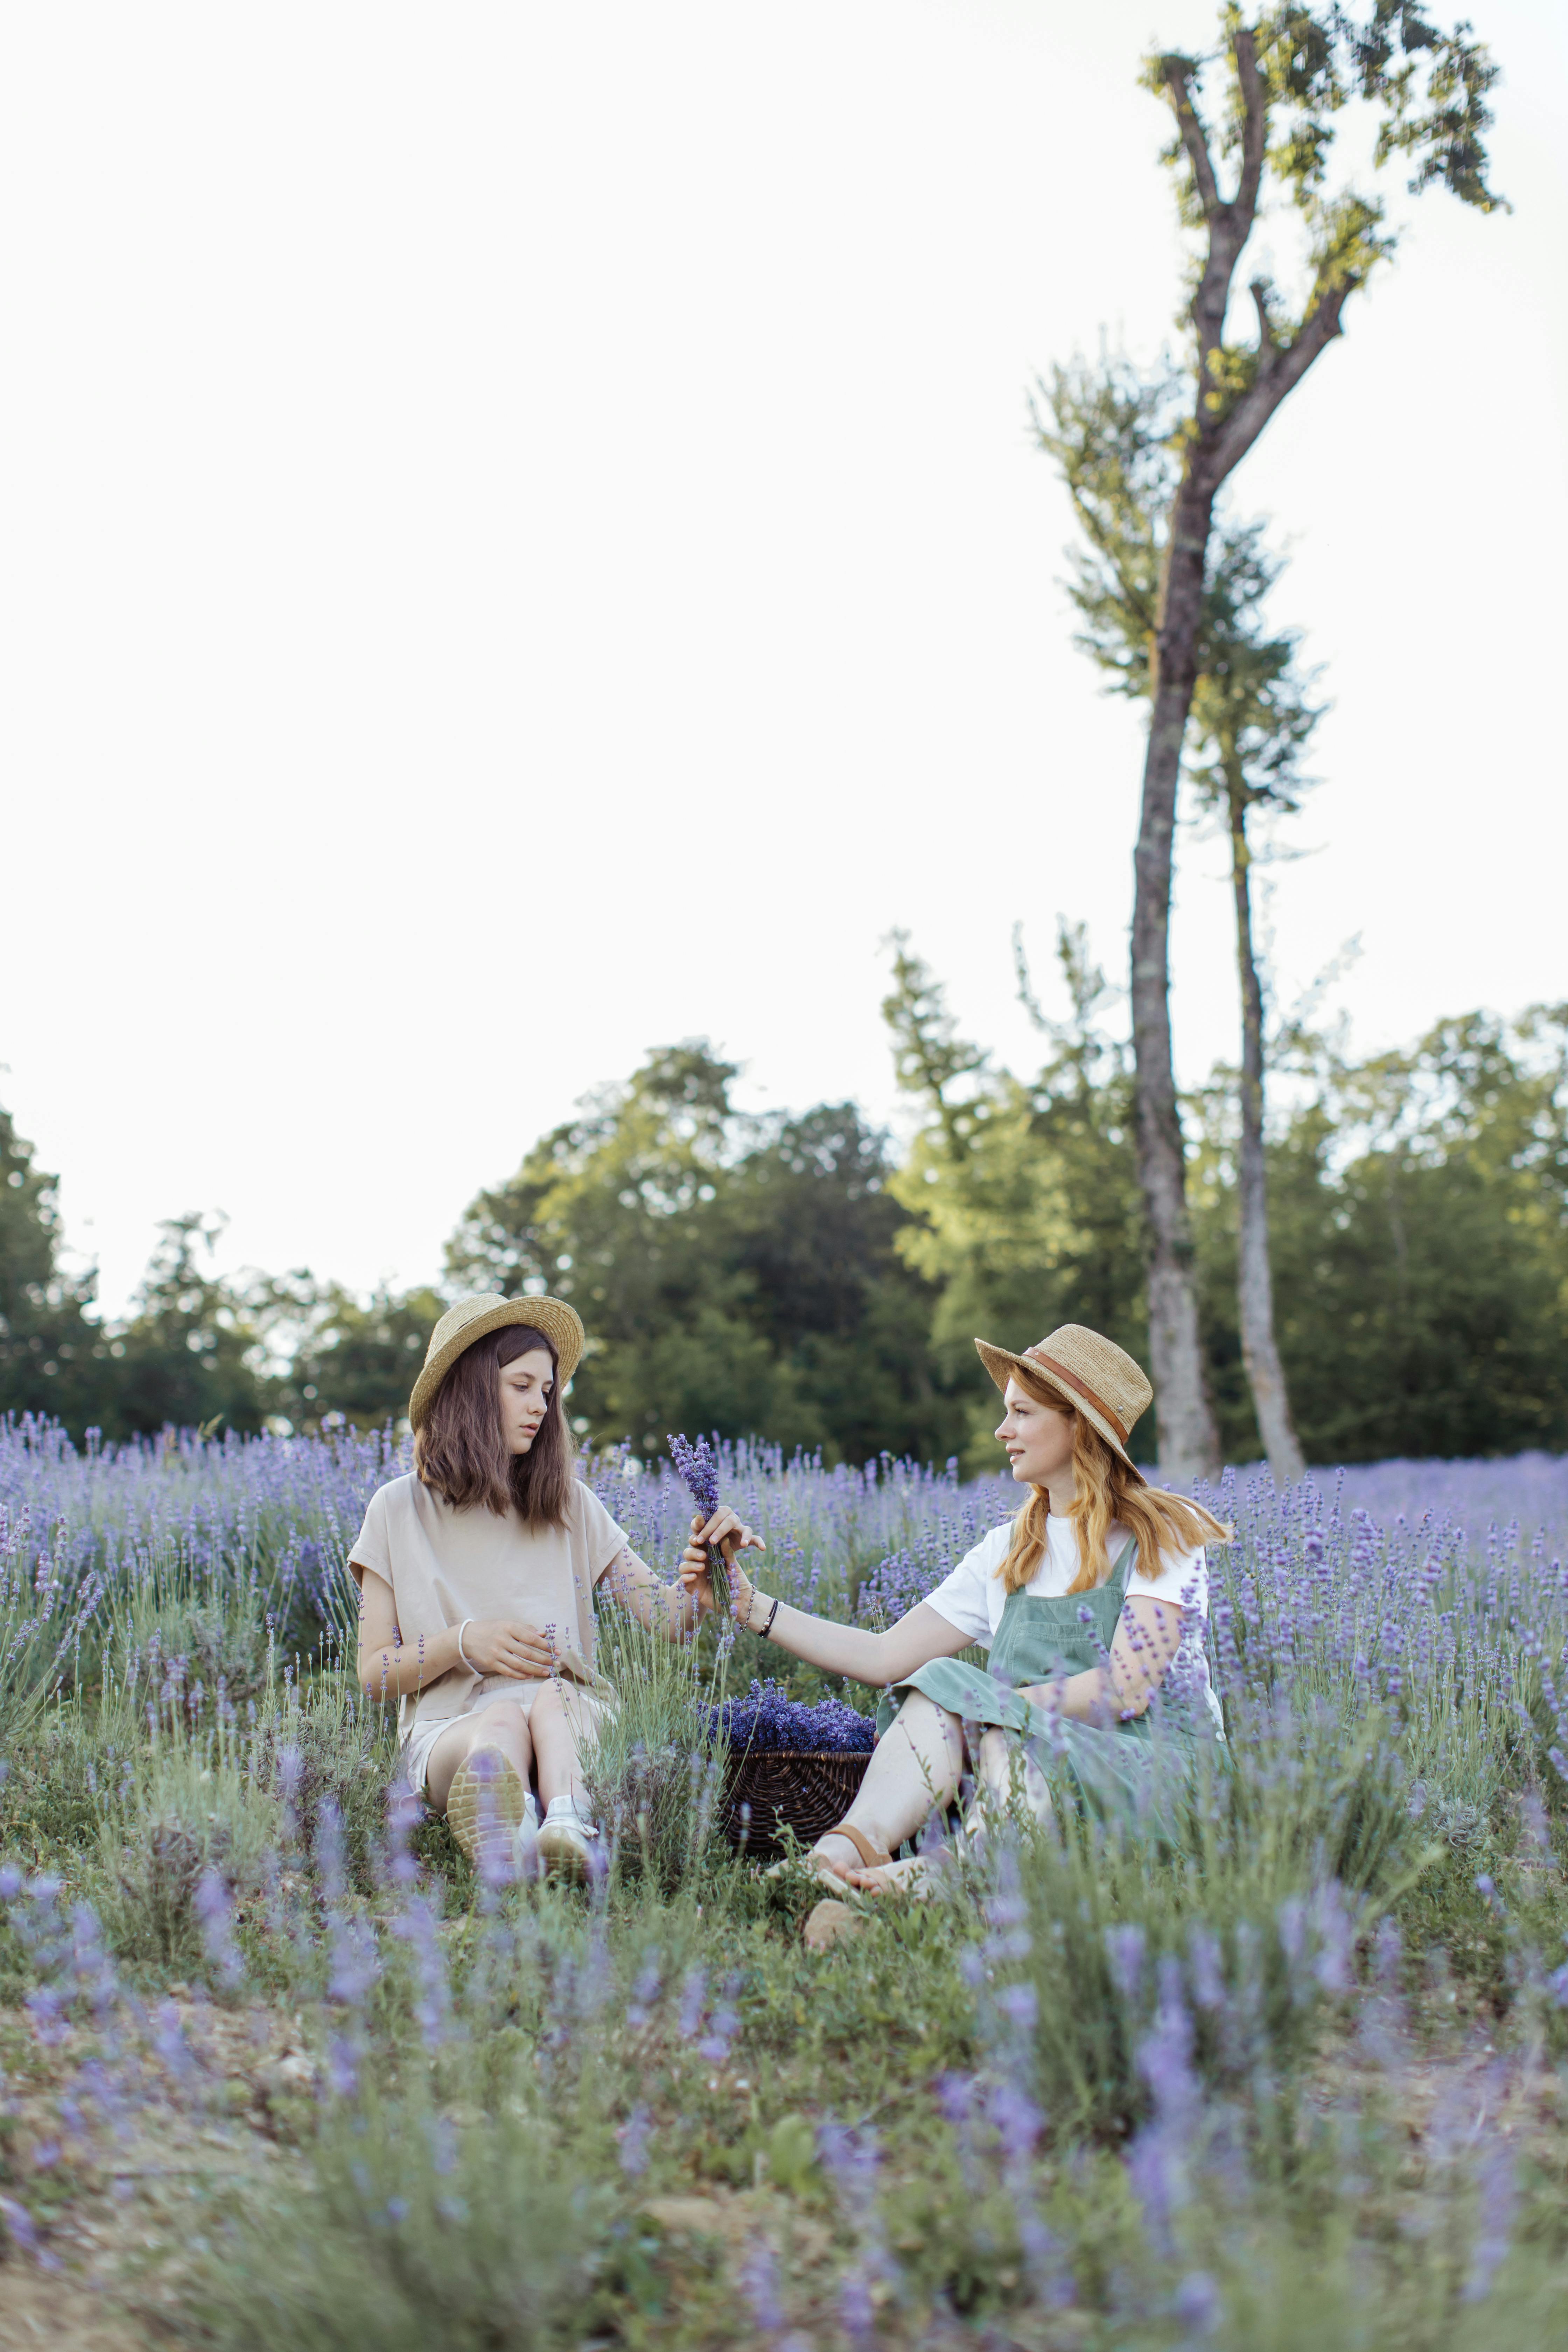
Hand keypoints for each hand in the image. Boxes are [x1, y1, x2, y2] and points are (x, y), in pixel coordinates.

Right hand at [459, 1617, 557, 1677]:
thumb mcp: (508, 1624)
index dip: (545, 1645)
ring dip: (535, 1670)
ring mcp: (496, 1653)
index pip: (531, 1638)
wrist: (468, 1637)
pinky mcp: (491, 1663)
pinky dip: (521, 1675)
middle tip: (555, 1663)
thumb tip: (544, 1634)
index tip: (556, 1650)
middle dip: (544, 1659)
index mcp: (509, 1627)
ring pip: (519, 1665)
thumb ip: (526, 1629)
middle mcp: (503, 1640)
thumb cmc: (493, 1629)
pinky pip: (509, 1672)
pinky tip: (530, 1676)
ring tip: (546, 1672)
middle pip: (527, 1653)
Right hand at [678, 1508, 764, 1624]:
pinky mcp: (693, 1588)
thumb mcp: (733, 1565)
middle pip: (688, 1552)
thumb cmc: (737, 1581)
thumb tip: (723, 1538)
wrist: (740, 1601)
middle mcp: (700, 1563)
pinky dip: (687, 1576)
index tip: (698, 1530)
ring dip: (690, 1564)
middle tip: (703, 1555)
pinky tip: (695, 1576)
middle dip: (693, 1551)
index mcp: (709, 1555)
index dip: (696, 1535)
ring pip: (683, 1565)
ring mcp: (695, 1575)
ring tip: (702, 1567)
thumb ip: (727, 1553)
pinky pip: (683, 1579)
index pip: (699, 1543)